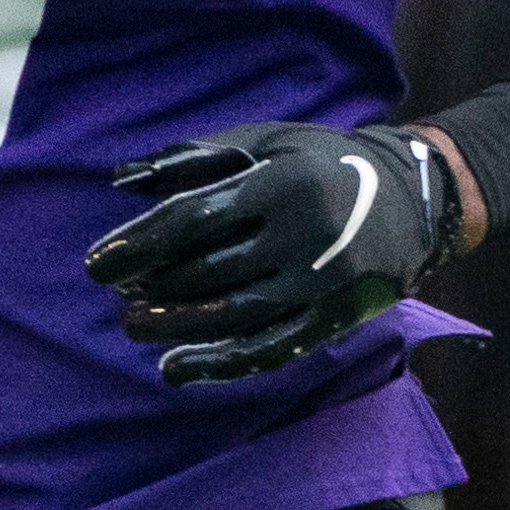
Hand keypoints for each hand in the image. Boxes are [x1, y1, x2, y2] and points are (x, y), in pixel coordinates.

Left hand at [85, 121, 457, 384]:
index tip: (96, 264)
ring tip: (134, 325)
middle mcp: (304, 235)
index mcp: (281, 183)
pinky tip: (176, 369)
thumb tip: (122, 178)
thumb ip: (195, 158)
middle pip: (208, 272)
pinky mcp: (335, 318)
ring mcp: (322, 282)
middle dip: (152, 287)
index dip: (138, 244)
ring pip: (234, 316)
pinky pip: (271, 349)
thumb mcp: (267, 141)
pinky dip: (219, 364)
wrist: (413, 198)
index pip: (194, 219)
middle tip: (116, 293)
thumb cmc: (321, 161)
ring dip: (175, 327)